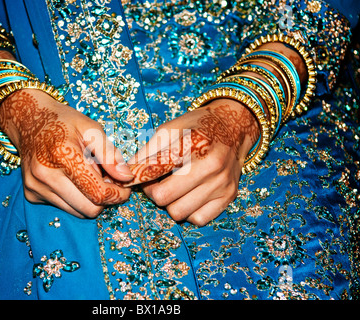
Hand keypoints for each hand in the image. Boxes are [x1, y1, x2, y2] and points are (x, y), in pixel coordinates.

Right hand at [0, 89, 133, 217]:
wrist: (28, 121)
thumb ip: (110, 154)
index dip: (117, 195)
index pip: (97, 192)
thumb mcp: (91, 129)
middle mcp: (45, 175)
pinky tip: (72, 179)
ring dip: (89, 200)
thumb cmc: (64, 122)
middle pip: (89, 208)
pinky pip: (64, 207)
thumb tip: (126, 177)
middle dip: (105, 200)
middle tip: (108, 182)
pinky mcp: (32, 195)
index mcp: (62, 154)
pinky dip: (74, 198)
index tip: (124, 188)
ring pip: (77, 212)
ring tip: (89, 177)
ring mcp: (36, 187)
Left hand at [125, 99, 259, 225]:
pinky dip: (189, 211)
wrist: (233, 127)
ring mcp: (222, 184)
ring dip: (171, 203)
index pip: (155, 172)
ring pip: (180, 213)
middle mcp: (211, 166)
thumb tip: (125, 172)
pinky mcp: (229, 197)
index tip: (131, 179)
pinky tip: (189, 196)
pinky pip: (199, 219)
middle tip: (156, 182)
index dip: (138, 178)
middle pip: (165, 198)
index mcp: (193, 144)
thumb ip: (148, 151)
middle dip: (154, 192)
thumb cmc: (197, 126)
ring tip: (174, 187)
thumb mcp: (170, 129)